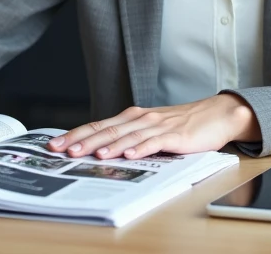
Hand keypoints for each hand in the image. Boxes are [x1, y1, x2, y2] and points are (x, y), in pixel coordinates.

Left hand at [47, 94, 259, 160]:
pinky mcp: (175, 136)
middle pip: (107, 130)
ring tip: (91, 155)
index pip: (98, 125)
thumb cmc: (182, 125)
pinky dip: (140, 148)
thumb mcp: (150, 129)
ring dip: (107, 146)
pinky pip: (155, 143)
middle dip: (83, 140)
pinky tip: (129, 155)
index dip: (76, 134)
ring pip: (127, 136)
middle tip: (63, 150)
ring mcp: (158, 126)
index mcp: (133, 118)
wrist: (215, 115)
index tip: (55, 144)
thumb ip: (128, 136)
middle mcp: (141, 119)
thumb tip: (99, 149)